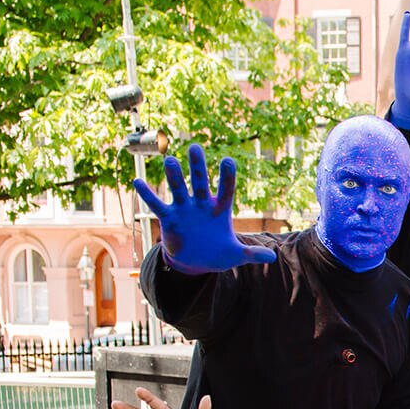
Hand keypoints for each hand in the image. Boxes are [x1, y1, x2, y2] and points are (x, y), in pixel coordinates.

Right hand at [133, 145, 276, 274]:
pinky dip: (148, 194)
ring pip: (178, 188)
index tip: (227, 160)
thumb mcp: (235, 255)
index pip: (226, 189)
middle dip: (197, 166)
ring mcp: (184, 209)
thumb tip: (272, 257)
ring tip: (170, 160)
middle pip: (200, 181)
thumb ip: (251, 254)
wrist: (195, 261)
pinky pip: (157, 204)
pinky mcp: (168, 218)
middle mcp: (201, 204)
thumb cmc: (217, 253)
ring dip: (174, 176)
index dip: (226, 177)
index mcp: (220, 209)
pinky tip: (137, 181)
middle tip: (195, 147)